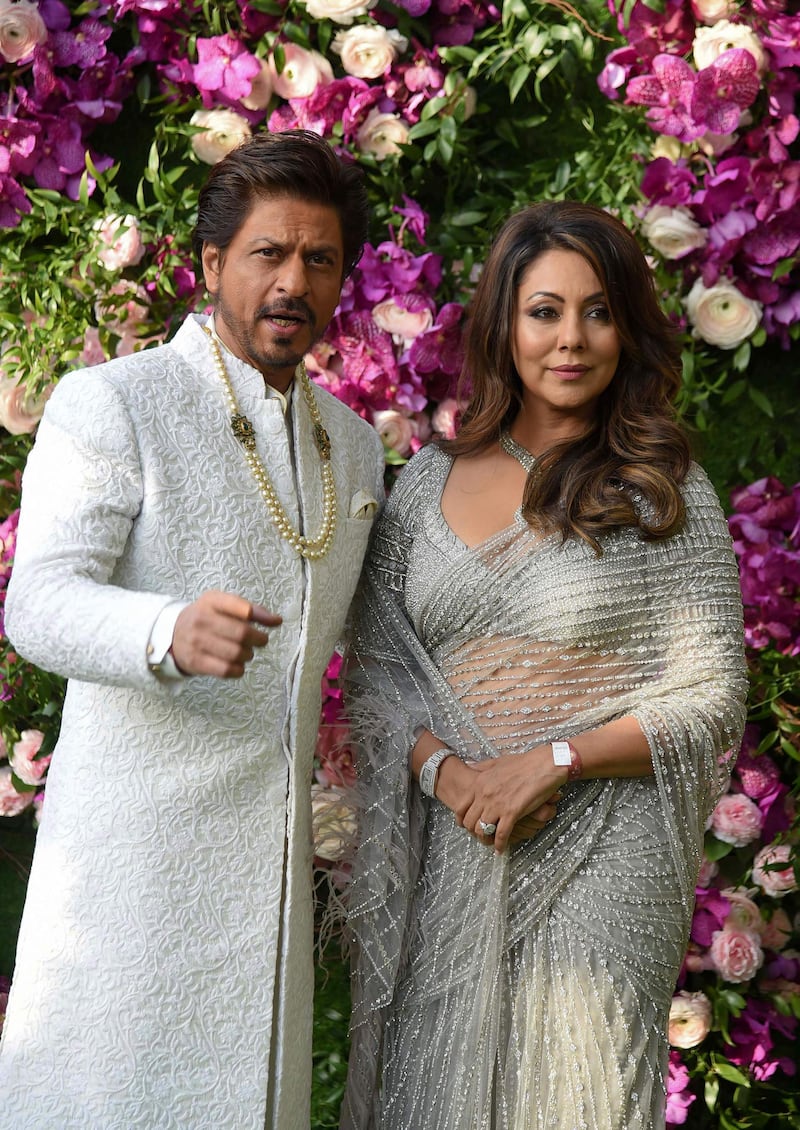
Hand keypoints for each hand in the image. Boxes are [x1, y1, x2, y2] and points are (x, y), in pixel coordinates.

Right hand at [171, 590, 281, 678]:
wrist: (172, 634)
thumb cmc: (206, 617)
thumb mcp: (223, 605)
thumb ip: (252, 610)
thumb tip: (277, 621)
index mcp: (212, 601)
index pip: (243, 608)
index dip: (262, 618)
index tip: (272, 624)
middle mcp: (202, 619)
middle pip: (242, 633)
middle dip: (259, 640)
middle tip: (260, 641)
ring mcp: (197, 641)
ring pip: (236, 653)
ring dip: (248, 655)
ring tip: (246, 652)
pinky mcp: (195, 661)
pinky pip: (226, 670)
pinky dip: (238, 669)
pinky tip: (237, 664)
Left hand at [436, 750, 564, 852]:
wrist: (544, 764)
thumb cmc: (523, 763)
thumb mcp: (497, 762)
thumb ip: (481, 767)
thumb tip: (469, 766)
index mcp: (480, 783)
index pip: (461, 807)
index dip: (461, 820)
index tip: (466, 826)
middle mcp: (485, 794)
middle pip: (470, 822)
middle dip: (473, 832)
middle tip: (480, 836)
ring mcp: (497, 804)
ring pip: (482, 830)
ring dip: (485, 840)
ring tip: (490, 843)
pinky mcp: (512, 812)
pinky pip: (501, 835)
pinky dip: (500, 845)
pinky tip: (501, 849)